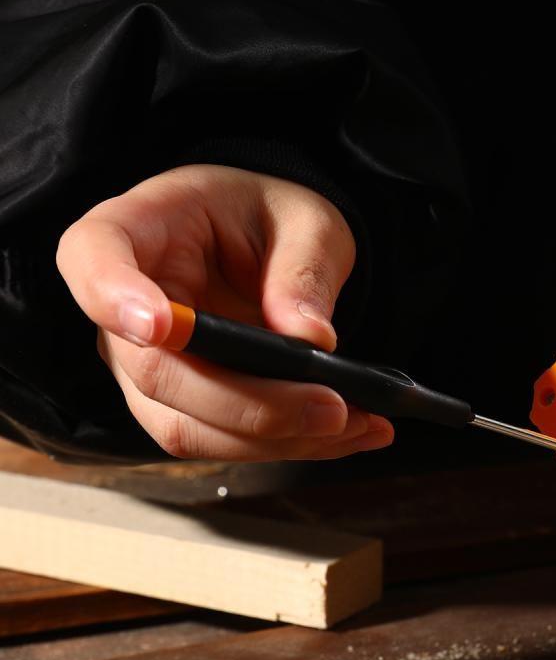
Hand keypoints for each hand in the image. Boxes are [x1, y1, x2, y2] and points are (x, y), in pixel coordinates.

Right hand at [57, 165, 393, 460]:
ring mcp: (144, 365)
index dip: (115, 297)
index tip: (161, 326)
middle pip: (155, 373)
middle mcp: (121, 308)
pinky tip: (349, 432)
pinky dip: (288, 444)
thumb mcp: (306, 220)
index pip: (93, 259)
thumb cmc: (271, 216)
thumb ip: (304, 269)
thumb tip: (312, 339)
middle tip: (333, 406)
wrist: (267, 243)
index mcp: (137, 229)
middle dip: (248, 402)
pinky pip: (222, 440)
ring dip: (276, 437)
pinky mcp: (181, 405)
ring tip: (359, 424)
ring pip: (187, 426)